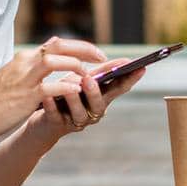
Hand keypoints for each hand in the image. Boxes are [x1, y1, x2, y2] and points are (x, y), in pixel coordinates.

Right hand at [0, 36, 105, 136]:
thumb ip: (32, 67)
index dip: (77, 46)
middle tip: (101, 57)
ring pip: (55, 61)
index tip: (92, 52)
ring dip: (75, 66)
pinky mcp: (25, 96)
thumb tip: (51, 57)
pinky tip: (76, 90)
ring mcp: (25, 78)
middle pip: (59, 46)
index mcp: (24, 58)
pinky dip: (65, 87)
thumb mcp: (13, 77)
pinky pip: (50, 87)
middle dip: (83, 49)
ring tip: (88, 76)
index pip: (55, 43)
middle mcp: (25, 63)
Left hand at [27, 55, 144, 140]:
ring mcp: (75, 120)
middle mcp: (92, 112)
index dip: (131, 79)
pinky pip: (55, 116)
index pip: (119, 89)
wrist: (45, 119)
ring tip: (67, 88)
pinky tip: (48, 98)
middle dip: (95, 92)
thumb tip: (126, 60)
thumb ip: (103, 72)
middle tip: (89, 79)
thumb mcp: (85, 80)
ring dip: (74, 100)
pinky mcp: (57, 125)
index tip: (141, 68)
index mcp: (102, 99)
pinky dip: (52, 107)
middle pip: (98, 104)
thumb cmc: (69, 95)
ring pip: (78, 113)